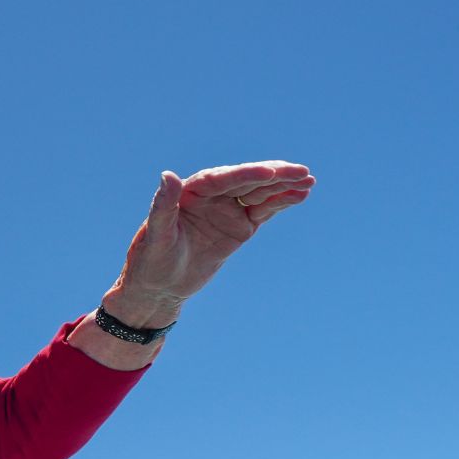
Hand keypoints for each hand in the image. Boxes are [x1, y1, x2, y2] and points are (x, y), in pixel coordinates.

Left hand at [106, 161, 314, 325]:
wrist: (159, 287)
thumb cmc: (150, 261)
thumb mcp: (156, 236)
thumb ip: (163, 205)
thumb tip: (168, 174)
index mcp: (190, 192)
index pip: (223, 178)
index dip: (247, 174)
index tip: (270, 172)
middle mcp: (211, 196)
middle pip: (247, 181)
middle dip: (274, 176)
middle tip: (301, 171)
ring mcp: (227, 210)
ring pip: (259, 194)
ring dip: (283, 187)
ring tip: (308, 181)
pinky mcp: (239, 227)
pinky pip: (263, 211)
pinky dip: (281, 203)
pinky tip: (300, 194)